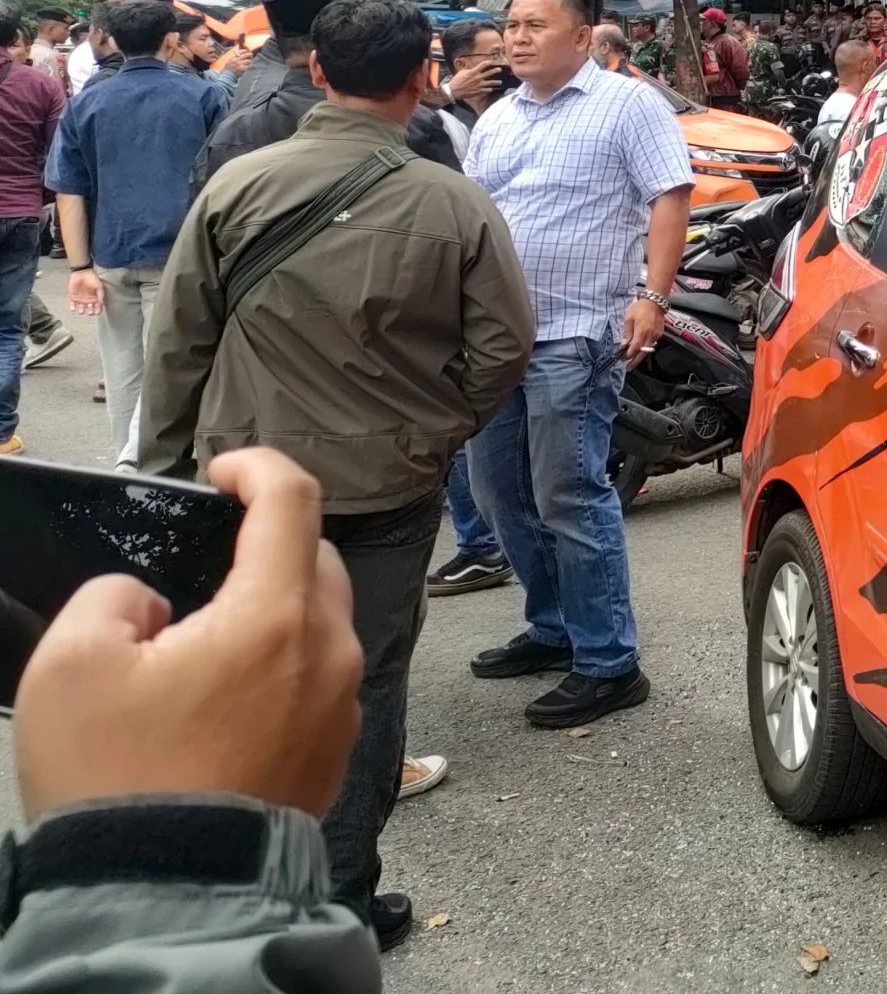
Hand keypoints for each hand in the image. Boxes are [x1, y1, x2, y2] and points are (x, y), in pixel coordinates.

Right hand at [14, 449, 359, 818]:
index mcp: (276, 615)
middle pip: (314, 560)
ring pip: (321, 623)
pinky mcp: (338, 750)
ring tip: (205, 645)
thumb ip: (112, 599)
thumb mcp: (72, 665)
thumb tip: (149, 603)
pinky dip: (282, 667)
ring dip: (273, 613)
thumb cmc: (118, 778)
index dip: (258, 467)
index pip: (293, 500)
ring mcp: (342, 703)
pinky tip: (226, 699)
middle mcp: (329, 651)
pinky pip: (320, 680)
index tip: (223, 471)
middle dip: (267, 546)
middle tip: (206, 566)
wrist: (166, 891)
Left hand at [66, 268, 102, 314]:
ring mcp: (80, 299)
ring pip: (81, 308)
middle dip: (90, 311)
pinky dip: (72, 307)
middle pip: (89, 309)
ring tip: (82, 311)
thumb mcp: (99, 286)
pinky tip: (73, 309)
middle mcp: (88, 300)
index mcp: (95, 298)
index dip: (98, 310)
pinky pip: (72, 304)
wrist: (82, 273)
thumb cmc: (92, 279)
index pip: (97, 306)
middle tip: (90, 312)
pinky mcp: (73, 297)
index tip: (97, 313)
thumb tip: (101, 303)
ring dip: (81, 310)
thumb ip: (100, 294)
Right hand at [448, 56, 500, 103]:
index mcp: (473, 72)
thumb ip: (470, 70)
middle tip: (500, 69)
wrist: (454, 90)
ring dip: (496, 82)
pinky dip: (490, 89)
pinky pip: (487, 90)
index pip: (483, 65)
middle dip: (496, 70)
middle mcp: (478, 78)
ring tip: (500, 82)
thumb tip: (473, 68)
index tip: (490, 62)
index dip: (488, 62)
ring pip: (491, 83)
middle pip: (490, 73)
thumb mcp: (462, 72)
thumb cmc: (457, 80)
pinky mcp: (479, 91)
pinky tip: (491, 89)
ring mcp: (480, 85)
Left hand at [621, 295, 664, 364]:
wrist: (655, 301)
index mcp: (641, 332)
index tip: (624, 359)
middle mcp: (650, 336)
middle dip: (636, 361)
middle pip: (643, 353)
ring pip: (648, 349)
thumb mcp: (629, 318)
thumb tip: (625, 344)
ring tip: (634, 359)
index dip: (629, 355)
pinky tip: (642, 348)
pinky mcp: (660, 333)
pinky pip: (652, 343)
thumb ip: (627, 333)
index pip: (635, 348)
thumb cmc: (640, 308)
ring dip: (641, 355)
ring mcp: (656, 335)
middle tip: (629, 367)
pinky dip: (647, 347)